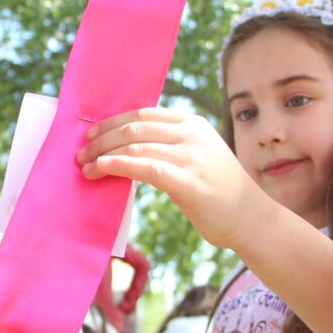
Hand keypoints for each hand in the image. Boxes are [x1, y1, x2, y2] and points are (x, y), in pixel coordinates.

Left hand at [76, 108, 261, 249]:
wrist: (251, 218)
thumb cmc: (220, 192)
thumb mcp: (198, 158)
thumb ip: (171, 147)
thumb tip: (128, 148)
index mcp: (193, 124)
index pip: (144, 114)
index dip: (114, 122)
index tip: (92, 133)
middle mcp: (192, 135)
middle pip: (136, 127)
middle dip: (103, 138)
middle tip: (81, 152)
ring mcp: (192, 156)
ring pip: (136, 145)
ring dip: (104, 155)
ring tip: (86, 166)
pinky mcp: (188, 181)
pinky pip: (145, 167)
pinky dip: (119, 165)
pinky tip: (102, 168)